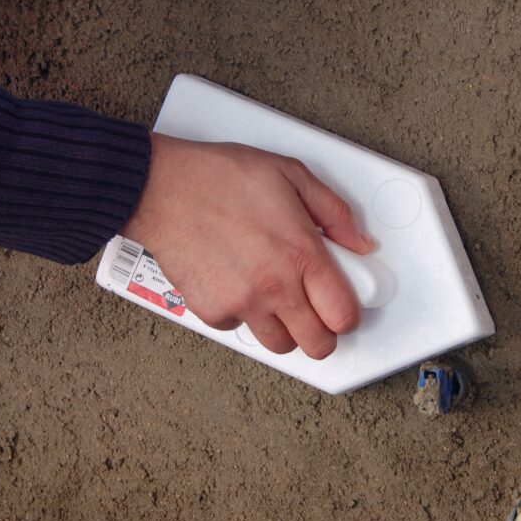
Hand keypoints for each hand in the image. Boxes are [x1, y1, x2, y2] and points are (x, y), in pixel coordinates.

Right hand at [120, 133, 374, 358]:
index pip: (343, 315)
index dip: (348, 315)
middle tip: (316, 313)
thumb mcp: (291, 175)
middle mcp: (274, 285)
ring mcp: (242, 303)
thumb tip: (359, 242)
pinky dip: (243, 314)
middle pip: (317, 345)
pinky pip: (239, 328)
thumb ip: (334, 212)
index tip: (342, 306)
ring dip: (285, 328)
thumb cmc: (219, 177)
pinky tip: (239, 284)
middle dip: (322, 332)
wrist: (162, 188)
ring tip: (278, 299)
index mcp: (301, 253)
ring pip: (280, 345)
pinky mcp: (212, 310)